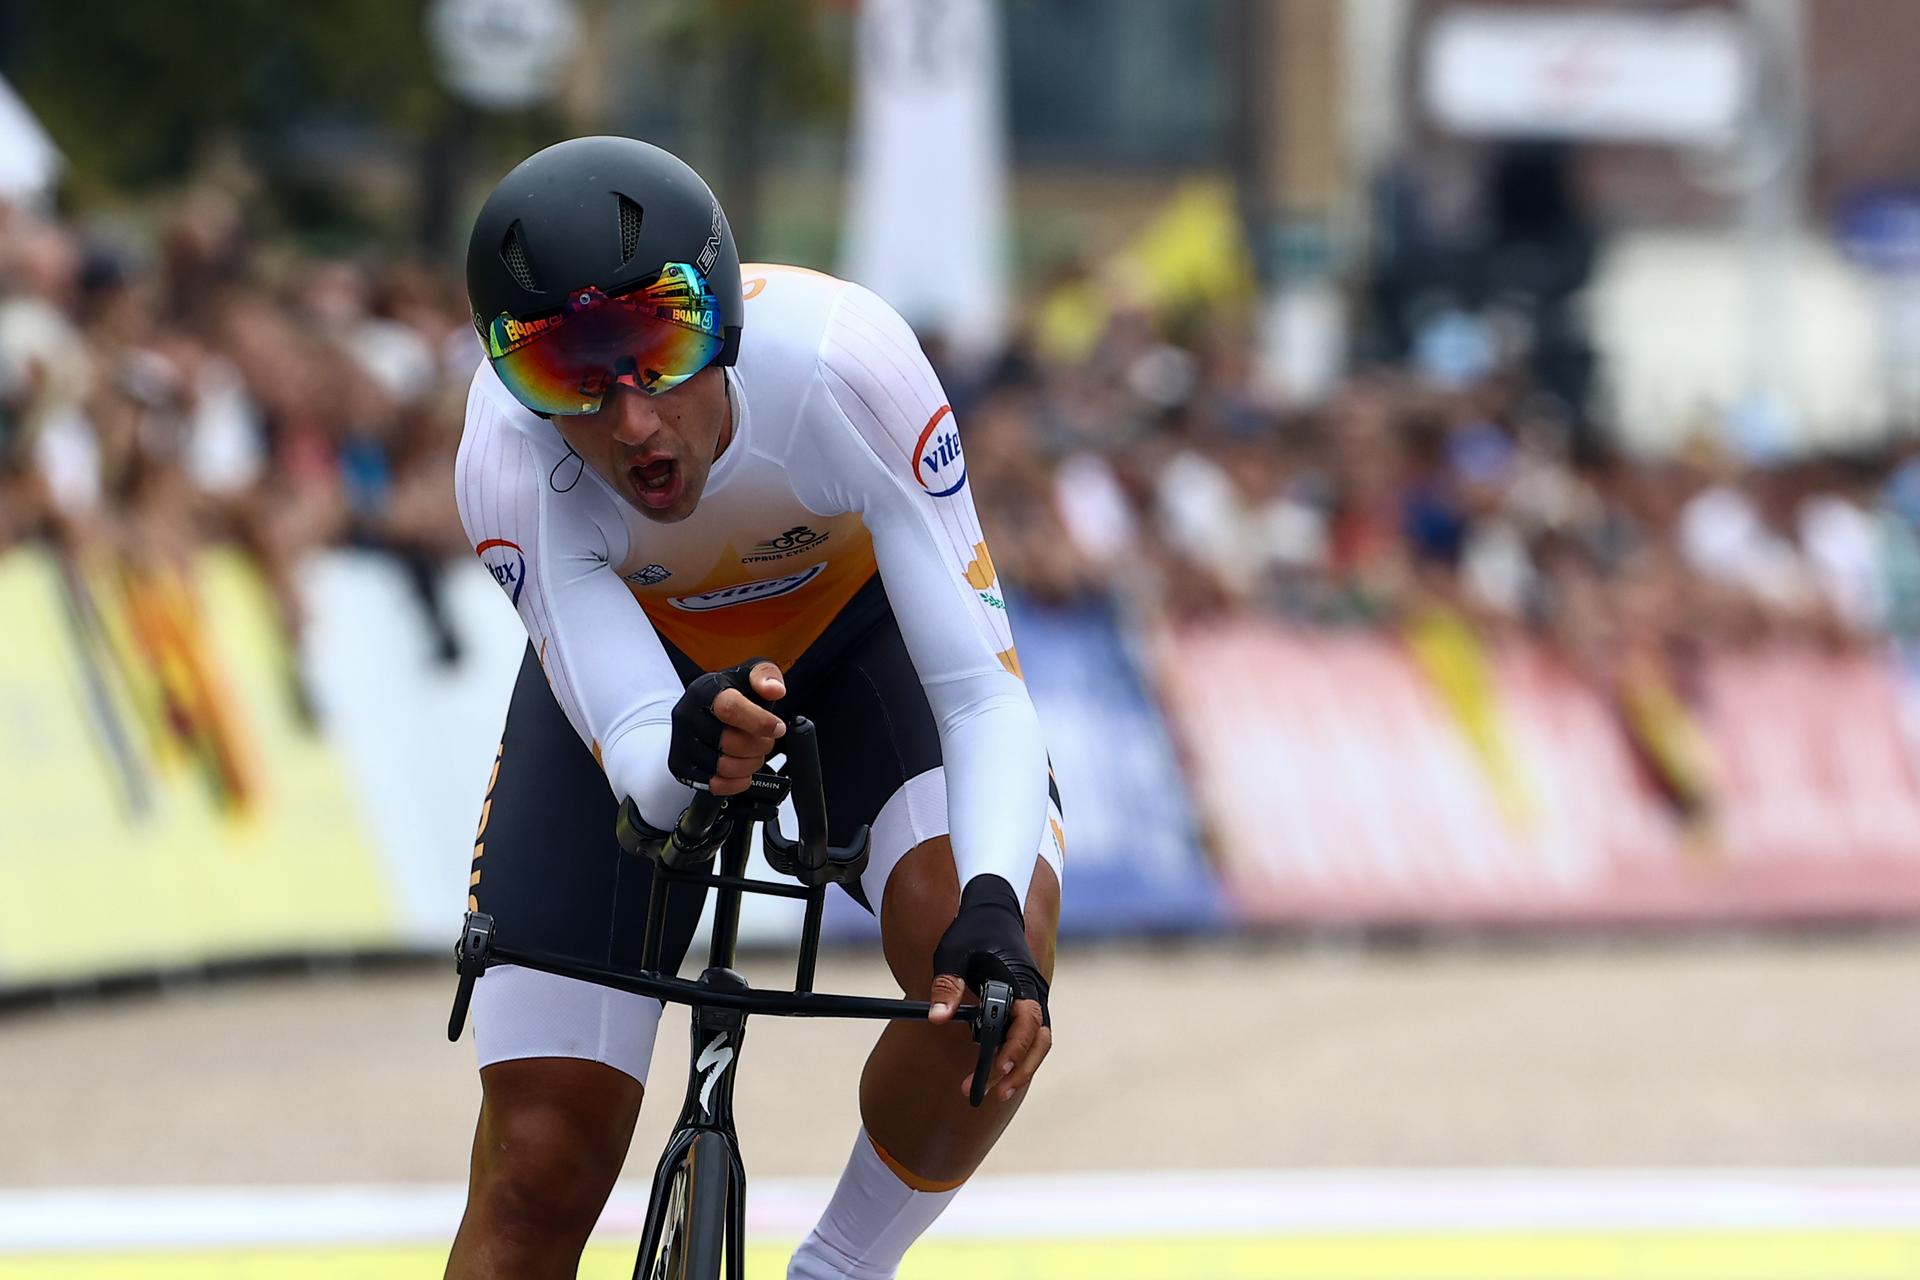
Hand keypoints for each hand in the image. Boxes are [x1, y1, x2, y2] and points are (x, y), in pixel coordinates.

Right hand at [668, 658, 786, 796]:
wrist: (703, 710)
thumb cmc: (730, 694)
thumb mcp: (750, 674)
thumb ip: (766, 676)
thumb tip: (774, 689)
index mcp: (704, 690)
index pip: (730, 708)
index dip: (759, 722)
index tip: (777, 728)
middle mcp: (687, 716)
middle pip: (730, 742)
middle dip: (759, 745)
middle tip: (765, 740)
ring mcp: (682, 743)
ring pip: (724, 766)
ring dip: (750, 764)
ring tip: (753, 753)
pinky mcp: (681, 766)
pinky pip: (715, 784)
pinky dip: (737, 781)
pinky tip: (741, 767)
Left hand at [927, 875, 1051, 1103]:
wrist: (992, 912)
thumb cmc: (972, 932)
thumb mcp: (952, 954)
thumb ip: (946, 985)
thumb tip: (936, 1019)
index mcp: (1020, 980)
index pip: (1025, 1023)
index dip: (1012, 1049)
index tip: (993, 1069)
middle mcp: (1034, 994)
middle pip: (1036, 1041)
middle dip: (1014, 1069)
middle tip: (987, 1091)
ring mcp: (1033, 1002)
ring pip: (1038, 1044)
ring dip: (1021, 1069)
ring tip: (996, 1093)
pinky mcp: (1025, 1008)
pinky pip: (1030, 1039)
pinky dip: (1019, 1059)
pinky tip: (998, 1075)